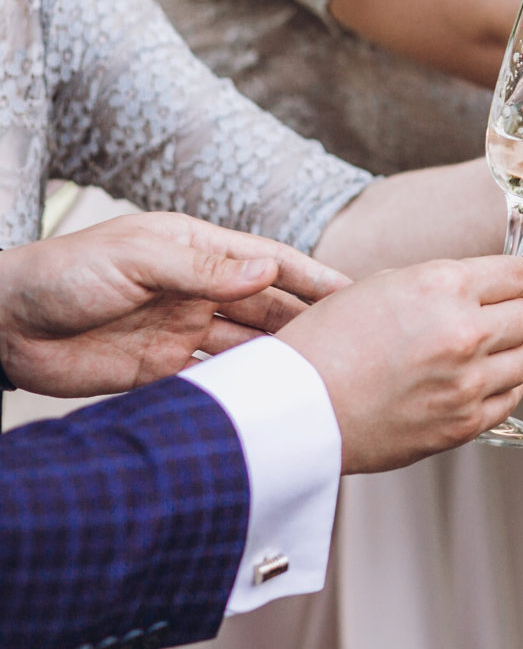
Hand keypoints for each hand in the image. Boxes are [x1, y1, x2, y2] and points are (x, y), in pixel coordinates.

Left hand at [0, 213, 348, 397]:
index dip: (316, 278)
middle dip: (314, 323)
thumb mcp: (135, 258)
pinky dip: (250, 387)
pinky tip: (278, 398)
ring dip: (287, 358)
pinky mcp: (166, 371)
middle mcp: (199, 290)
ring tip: (329, 376)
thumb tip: (267, 272)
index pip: (273, 263)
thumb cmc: (60, 275)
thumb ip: (201, 267)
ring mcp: (185, 332)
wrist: (3, 327)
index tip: (360, 293)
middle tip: (360, 344)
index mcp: (198, 250)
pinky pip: (221, 379)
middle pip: (272, 307)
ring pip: (253, 345)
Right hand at [277, 256, 522, 473]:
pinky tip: (463, 386)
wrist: (294, 408)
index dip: (519, 280)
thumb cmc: (326, 343)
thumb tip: (482, 286)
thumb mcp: (380, 288)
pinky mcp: (463, 423)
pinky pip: (509, 398)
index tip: (515, 286)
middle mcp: (462, 331)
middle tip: (482, 324)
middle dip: (507, 318)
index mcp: (441, 286)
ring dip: (501, 357)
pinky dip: (494, 391)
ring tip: (463, 359)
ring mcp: (466, 381)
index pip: (521, 275)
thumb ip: (438, 284)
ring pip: (522, 360)